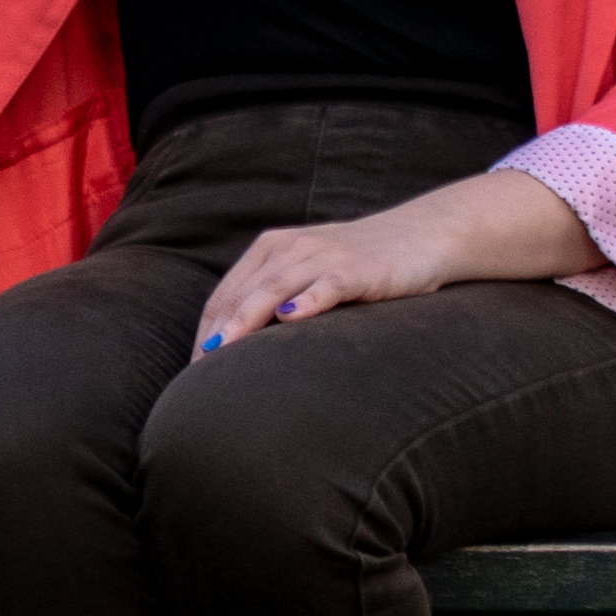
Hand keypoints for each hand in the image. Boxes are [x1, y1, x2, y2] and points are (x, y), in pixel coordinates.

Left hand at [191, 172, 591, 353]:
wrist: (424, 237)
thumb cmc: (363, 267)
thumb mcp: (311, 278)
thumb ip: (277, 305)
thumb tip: (241, 354)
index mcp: (270, 251)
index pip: (223, 297)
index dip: (205, 334)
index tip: (191, 375)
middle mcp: (290, 248)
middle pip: (240, 295)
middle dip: (216, 335)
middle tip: (197, 378)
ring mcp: (323, 256)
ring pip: (273, 289)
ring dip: (245, 320)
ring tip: (222, 351)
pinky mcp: (358, 268)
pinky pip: (327, 284)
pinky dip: (308, 300)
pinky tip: (291, 319)